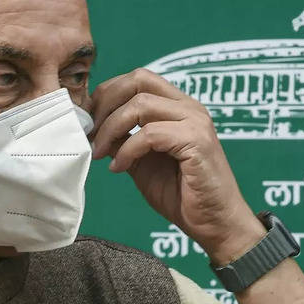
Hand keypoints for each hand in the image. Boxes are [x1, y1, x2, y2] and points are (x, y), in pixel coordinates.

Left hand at [90, 68, 263, 264]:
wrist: (214, 224)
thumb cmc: (183, 195)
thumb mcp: (141, 162)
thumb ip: (123, 140)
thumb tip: (94, 126)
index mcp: (178, 107)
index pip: (139, 79)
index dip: (107, 93)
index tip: (88, 119)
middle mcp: (189, 108)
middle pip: (139, 79)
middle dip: (105, 102)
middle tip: (90, 131)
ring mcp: (196, 122)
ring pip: (140, 104)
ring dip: (111, 128)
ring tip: (99, 152)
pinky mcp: (197, 141)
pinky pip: (150, 134)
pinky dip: (127, 150)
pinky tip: (119, 167)